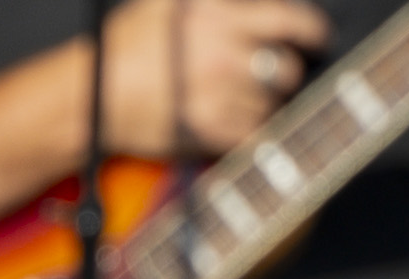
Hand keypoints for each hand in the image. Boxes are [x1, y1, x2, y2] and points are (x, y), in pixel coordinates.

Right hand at [100, 0, 333, 158]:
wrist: (92, 95)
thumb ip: (216, 0)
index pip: (290, 21)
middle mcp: (223, 53)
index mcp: (217, 15)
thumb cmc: (126, 45)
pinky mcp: (209, 131)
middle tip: (268, 76)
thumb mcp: (167, 1)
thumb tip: (252, 4)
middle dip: (283, 74)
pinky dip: (252, 132)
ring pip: (272, 106)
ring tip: (240, 100)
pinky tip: (236, 123)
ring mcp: (218, 95)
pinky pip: (253, 135)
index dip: (313, 32)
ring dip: (264, 104)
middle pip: (286, 69)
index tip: (316, 38)